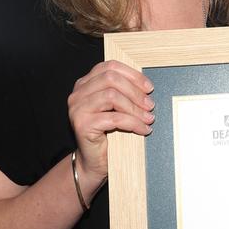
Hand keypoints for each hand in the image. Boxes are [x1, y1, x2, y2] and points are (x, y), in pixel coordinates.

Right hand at [67, 61, 153, 185]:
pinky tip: (143, 129)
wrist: (94, 161)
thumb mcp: (117, 108)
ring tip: (149, 118)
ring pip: (112, 96)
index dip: (132, 75)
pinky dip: (133, 123)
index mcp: (86, 83)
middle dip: (135, 91)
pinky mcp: (82, 124)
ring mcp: (77, 108)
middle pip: (111, 79)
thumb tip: (148, 87)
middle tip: (151, 105)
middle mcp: (78, 93)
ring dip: (135, 108)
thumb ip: (124, 92)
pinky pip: (114, 118)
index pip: (110, 67)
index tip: (149, 88)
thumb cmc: (108, 133)